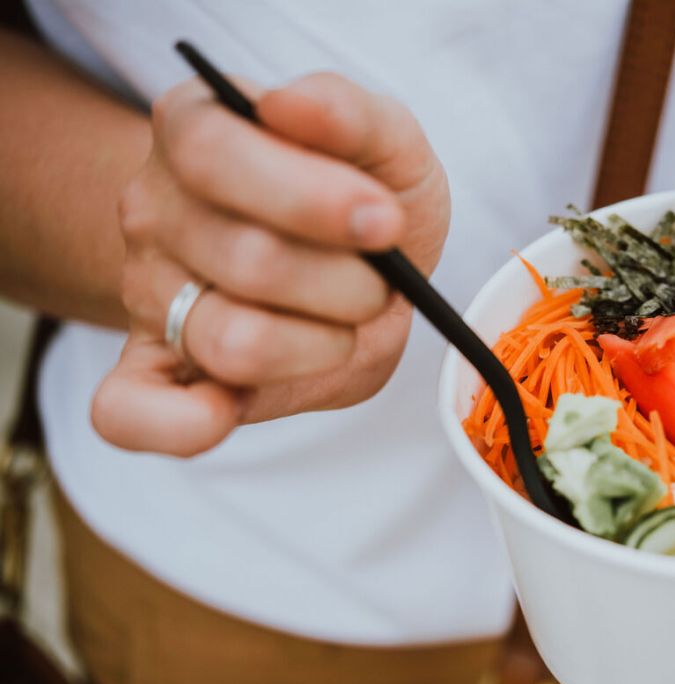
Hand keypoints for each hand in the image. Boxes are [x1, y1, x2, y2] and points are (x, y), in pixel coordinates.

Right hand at [92, 73, 449, 455]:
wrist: (347, 257)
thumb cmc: (361, 197)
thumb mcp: (382, 142)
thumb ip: (349, 114)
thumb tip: (290, 104)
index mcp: (197, 131)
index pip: (220, 157)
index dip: (313, 199)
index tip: (384, 222)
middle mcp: (154, 212)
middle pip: (248, 260)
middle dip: (351, 284)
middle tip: (378, 283)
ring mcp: (148, 296)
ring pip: (229, 340)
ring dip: (321, 345)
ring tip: (343, 325)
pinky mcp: (153, 372)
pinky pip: (129, 414)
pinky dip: (180, 426)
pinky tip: (227, 408)